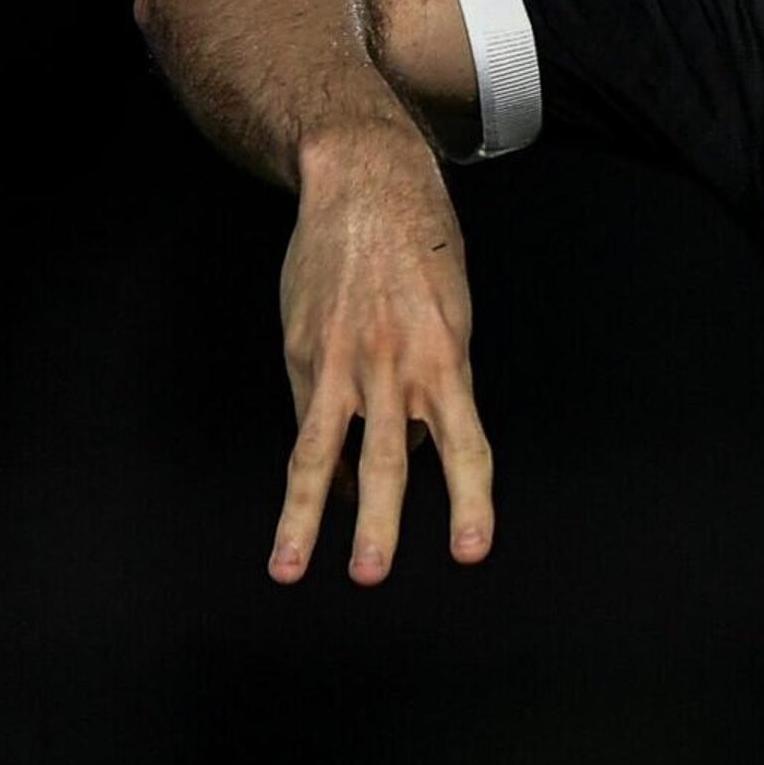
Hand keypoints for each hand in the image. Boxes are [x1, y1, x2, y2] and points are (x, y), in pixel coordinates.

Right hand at [276, 123, 493, 584]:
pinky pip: (306, 418)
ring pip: (320, 453)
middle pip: (388, 461)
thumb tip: (408, 448)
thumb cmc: (422, 254)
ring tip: (291, 567)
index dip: (472, 502)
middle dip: (379, 525)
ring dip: (307, 517)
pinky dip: (311, 458)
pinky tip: (309, 497)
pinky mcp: (299, 352)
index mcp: (449, 360)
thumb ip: (435, 384)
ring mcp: (339, 363)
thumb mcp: (453, 316)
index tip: (472, 552)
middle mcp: (395, 368)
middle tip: (372, 576)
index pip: (467, 447)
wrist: (366, 187)